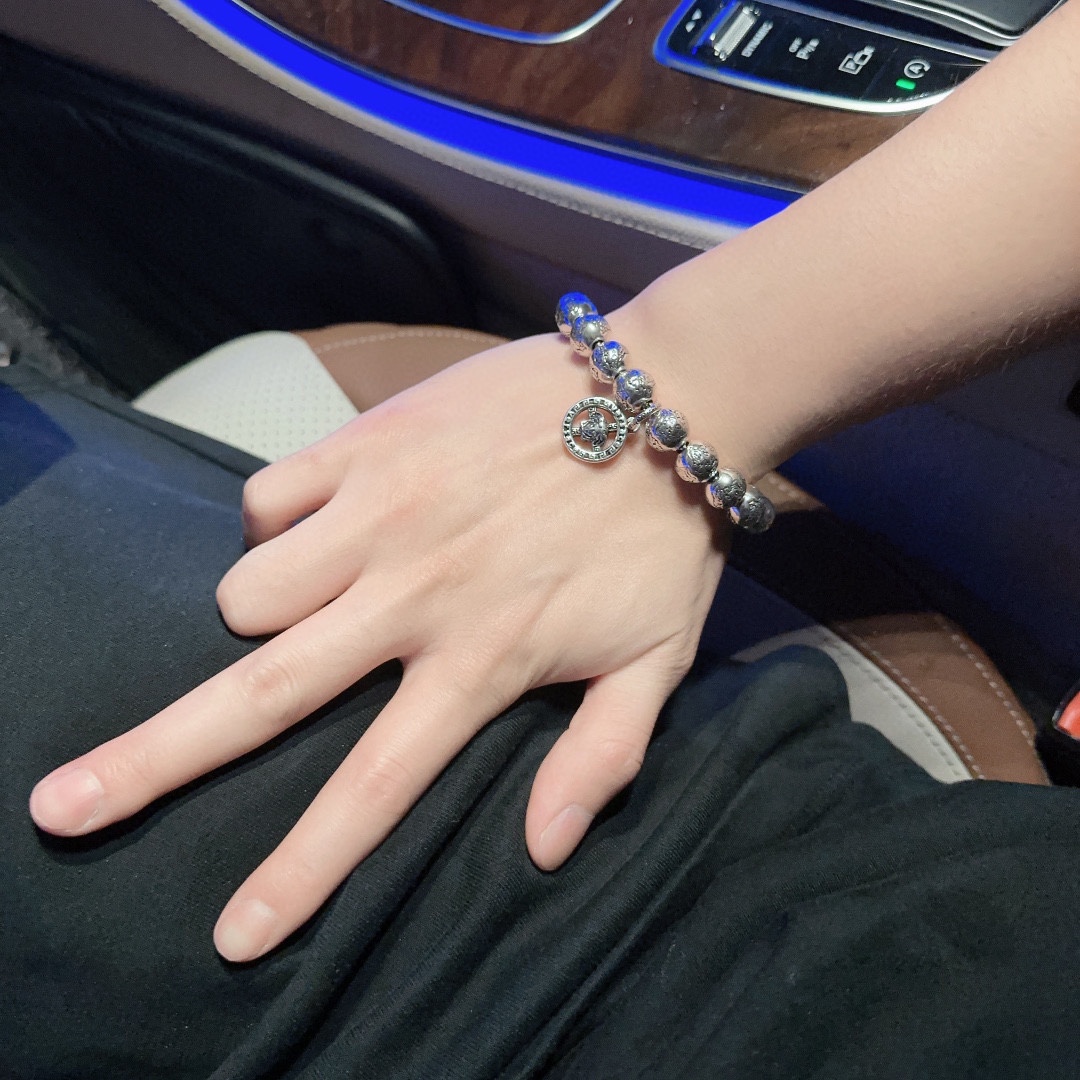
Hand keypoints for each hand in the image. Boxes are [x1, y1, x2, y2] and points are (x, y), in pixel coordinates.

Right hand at [28, 329, 725, 961]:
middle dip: (155, 761)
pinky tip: (319, 524)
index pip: (374, 786)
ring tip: (302, 607)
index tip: (235, 934)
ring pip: (248, 589)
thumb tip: (540, 853)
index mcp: (481, 660)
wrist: (662, 394)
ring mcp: (383, 512)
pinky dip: (274, 522)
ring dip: (252, 617)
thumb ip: (599, 760)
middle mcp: (414, 595)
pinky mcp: (371, 440)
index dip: (301, 870)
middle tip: (66, 805)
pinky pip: (268, 494)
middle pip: (262, 693)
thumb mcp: (656, 662)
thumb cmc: (659, 534)